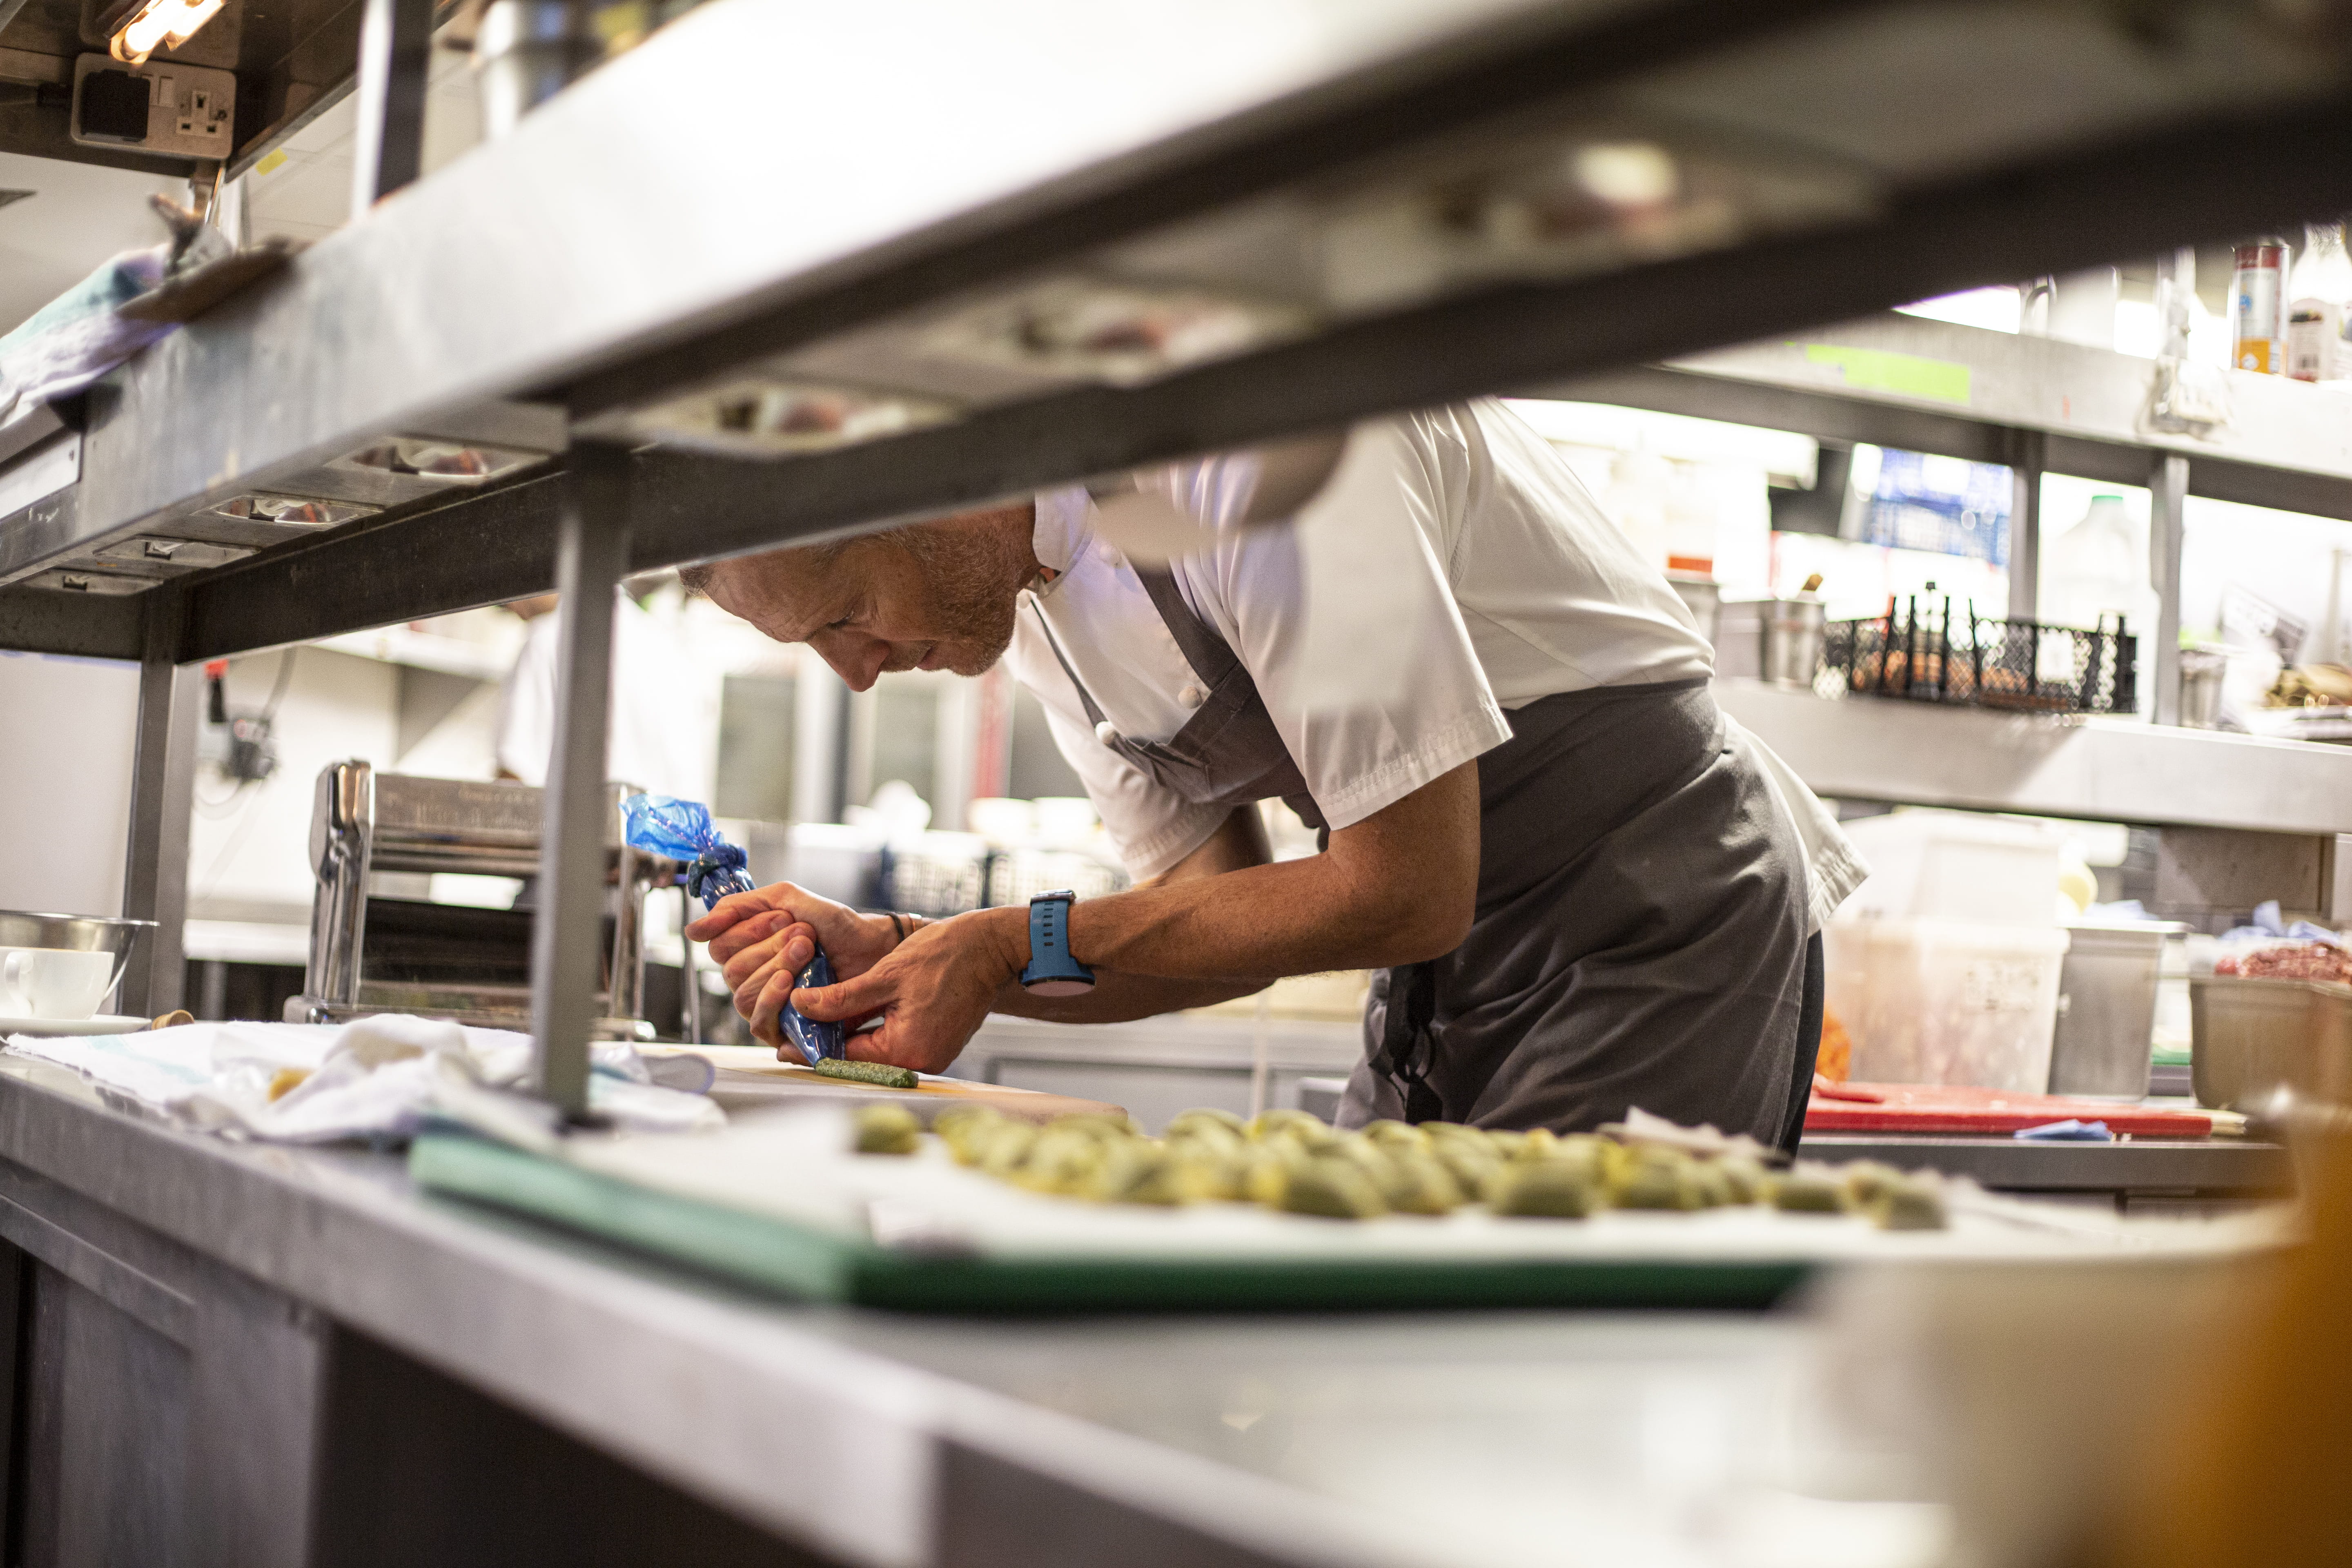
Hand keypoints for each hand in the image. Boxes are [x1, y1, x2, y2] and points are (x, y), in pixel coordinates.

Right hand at [685, 882, 896, 1050]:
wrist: (873, 950)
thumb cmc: (835, 927)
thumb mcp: (788, 900)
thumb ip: (741, 906)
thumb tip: (693, 929)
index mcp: (747, 948)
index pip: (718, 944)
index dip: (746, 930)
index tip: (783, 918)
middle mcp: (751, 977)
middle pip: (730, 969)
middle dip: (767, 948)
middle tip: (803, 936)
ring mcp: (765, 1004)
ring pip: (742, 994)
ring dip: (774, 968)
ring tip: (806, 952)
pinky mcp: (782, 1029)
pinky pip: (758, 1023)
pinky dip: (771, 1000)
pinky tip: (789, 983)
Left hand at [788, 908, 1026, 1074]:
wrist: (991, 948)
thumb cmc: (946, 956)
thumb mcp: (885, 974)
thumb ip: (841, 997)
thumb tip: (800, 1005)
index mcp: (907, 1049)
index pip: (845, 1058)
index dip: (811, 1049)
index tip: (783, 1044)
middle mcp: (920, 1061)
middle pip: (860, 1059)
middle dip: (828, 1042)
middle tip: (795, 1027)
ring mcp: (931, 1056)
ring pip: (876, 1052)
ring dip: (849, 1036)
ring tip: (818, 1017)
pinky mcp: (936, 1045)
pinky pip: (895, 1044)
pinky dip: (873, 1032)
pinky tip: (851, 1015)